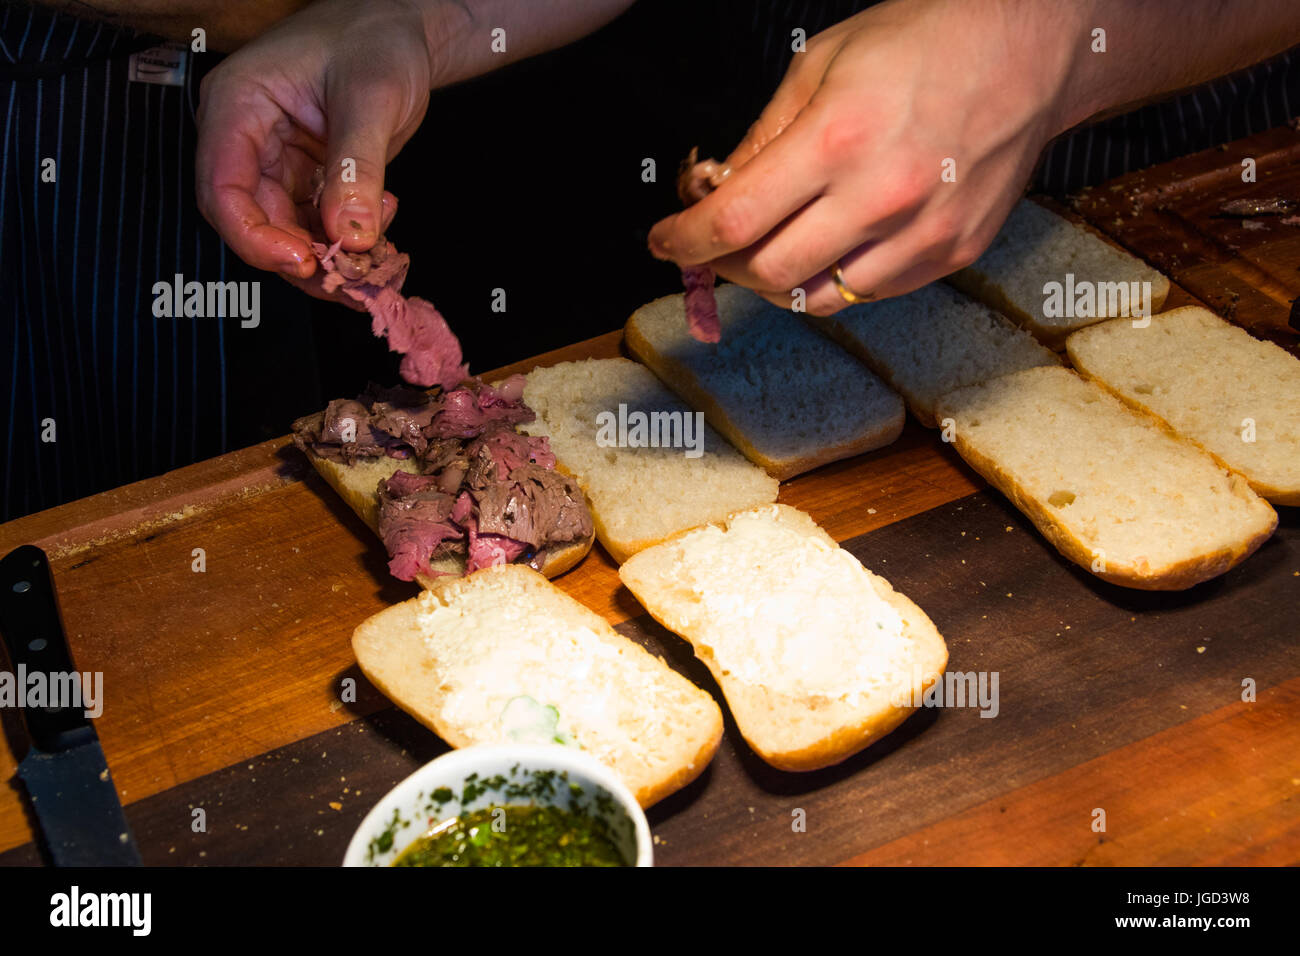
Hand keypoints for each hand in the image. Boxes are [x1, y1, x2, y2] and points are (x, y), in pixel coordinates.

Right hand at [195, 0, 432, 299]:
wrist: (401, 28)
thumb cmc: (376, 38)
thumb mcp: (371, 97)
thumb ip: (357, 166)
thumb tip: (351, 234)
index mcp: (238, 106)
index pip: (223, 189)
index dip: (256, 237)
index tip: (304, 261)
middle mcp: (248, 139)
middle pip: (253, 222)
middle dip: (302, 256)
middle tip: (351, 278)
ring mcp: (277, 161)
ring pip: (286, 231)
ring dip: (330, 254)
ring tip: (377, 252)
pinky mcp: (306, 177)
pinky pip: (315, 225)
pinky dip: (347, 238)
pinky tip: (380, 222)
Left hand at [647, 0, 1081, 314]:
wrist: (1030, 46)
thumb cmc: (922, 41)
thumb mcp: (820, 64)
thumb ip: (763, 138)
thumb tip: (716, 194)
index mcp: (836, 139)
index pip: (733, 221)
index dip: (683, 241)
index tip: (664, 242)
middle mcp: (880, 197)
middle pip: (767, 271)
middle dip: (723, 264)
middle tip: (714, 244)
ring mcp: (921, 234)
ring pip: (816, 297)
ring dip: (775, 278)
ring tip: (770, 245)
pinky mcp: (951, 253)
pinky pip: (867, 292)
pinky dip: (831, 279)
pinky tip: (829, 244)